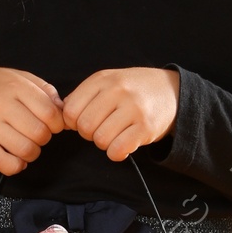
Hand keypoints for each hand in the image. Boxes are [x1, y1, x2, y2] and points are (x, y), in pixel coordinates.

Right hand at [0, 67, 62, 177]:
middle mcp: (1, 105)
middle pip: (40, 134)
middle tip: (36, 134)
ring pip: (26, 150)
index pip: (50, 112)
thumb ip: (43, 89)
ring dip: (32, 153)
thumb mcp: (16, 77)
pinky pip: (5, 164)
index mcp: (14, 86)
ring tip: (26, 145)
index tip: (52, 124)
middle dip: (44, 138)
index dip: (57, 123)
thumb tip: (63, 110)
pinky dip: (16, 166)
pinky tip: (15, 158)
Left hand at [61, 67, 179, 162]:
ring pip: (100, 140)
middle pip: (84, 127)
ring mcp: (133, 108)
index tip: (85, 121)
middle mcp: (117, 90)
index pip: (70, 110)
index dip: (73, 122)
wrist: (172, 91)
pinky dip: (116, 153)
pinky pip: (118, 150)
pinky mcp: (146, 127)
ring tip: (115, 134)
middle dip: (89, 134)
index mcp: (102, 79)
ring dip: (104, 143)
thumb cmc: (133, 90)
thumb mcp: (108, 83)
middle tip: (102, 129)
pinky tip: (123, 145)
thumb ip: (83, 96)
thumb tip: (59, 115)